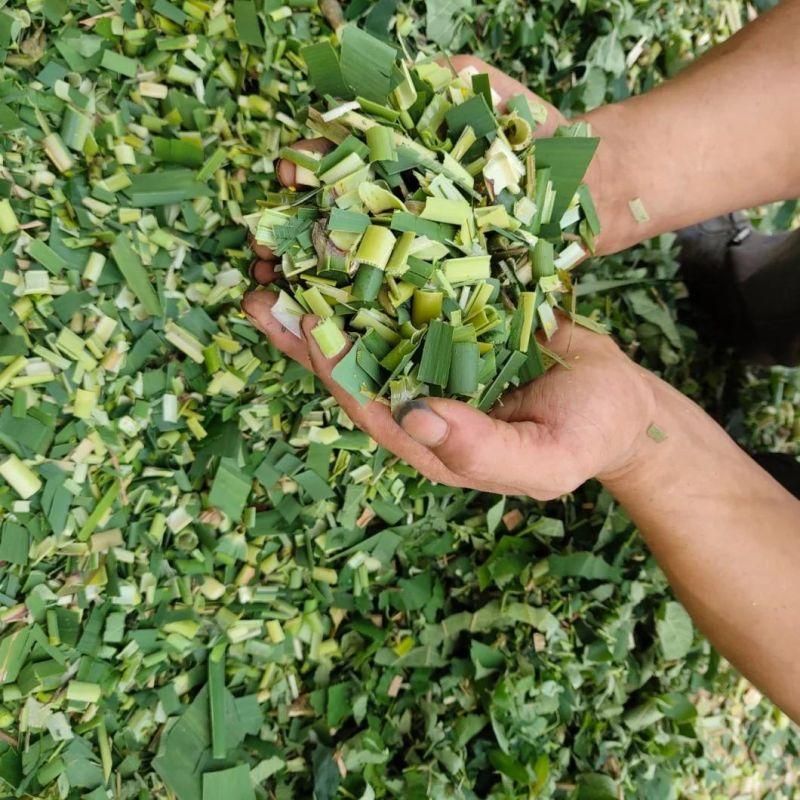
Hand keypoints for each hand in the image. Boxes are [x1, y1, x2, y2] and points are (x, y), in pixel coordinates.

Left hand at [243, 278, 655, 497]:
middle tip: (258, 285)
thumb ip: (481, 452)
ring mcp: (432, 353)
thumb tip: (413, 420)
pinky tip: (353, 226)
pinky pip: (406, 290)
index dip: (332, 369)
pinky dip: (379, 263)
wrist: (620, 397)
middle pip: (352, 361)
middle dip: (304, 327)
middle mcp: (417, 392)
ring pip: (369, 321)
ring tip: (281, 250)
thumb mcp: (544, 459)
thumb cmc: (587, 434)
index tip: (303, 326)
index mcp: (428, 436)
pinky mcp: (451, 318)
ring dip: (326, 290)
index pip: (367, 404)